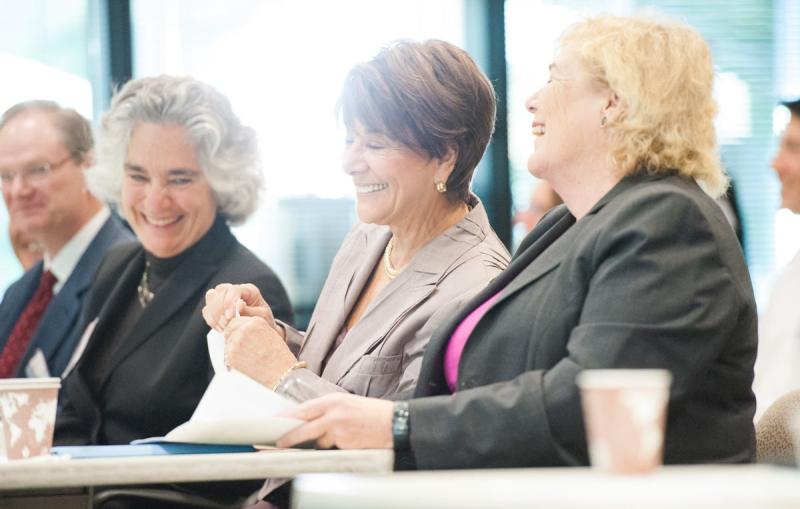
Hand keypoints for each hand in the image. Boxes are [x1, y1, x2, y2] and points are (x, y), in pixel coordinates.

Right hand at [202, 283, 282, 337]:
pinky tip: (221, 329)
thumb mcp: (263, 317)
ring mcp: (224, 297)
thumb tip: (239, 305)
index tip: (230, 317)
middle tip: (227, 325)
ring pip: (210, 298)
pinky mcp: (217, 307)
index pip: (234, 290)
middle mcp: (235, 290)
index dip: (229, 302)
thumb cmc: (264, 321)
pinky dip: (211, 320)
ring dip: (215, 315)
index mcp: (249, 290)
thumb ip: (252, 311)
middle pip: (219, 292)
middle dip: (221, 310)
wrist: (260, 330)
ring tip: (225, 328)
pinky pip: (207, 310)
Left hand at [224, 316, 296, 387]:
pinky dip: (232, 362)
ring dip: (232, 350)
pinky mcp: (230, 357)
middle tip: (243, 350)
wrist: (282, 375)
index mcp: (256, 322)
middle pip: (229, 329)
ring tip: (248, 360)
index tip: (243, 338)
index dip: (238, 329)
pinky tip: (245, 367)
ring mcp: (235, 343)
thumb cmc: (279, 358)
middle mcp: (244, 329)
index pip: (237, 320)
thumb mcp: (270, 335)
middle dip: (233, 337)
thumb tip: (238, 331)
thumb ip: (254, 329)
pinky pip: (226, 357)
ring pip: (227, 344)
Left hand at [276, 393, 392, 448]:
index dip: (288, 417)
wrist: (394, 423)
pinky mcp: (345, 443)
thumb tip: (310, 420)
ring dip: (320, 443)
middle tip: (279, 443)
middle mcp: (333, 413)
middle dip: (289, 437)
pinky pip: (332, 449)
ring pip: (318, 441)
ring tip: (336, 437)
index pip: (303, 409)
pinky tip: (347, 442)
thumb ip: (329, 410)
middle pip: (303, 428)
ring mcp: (338, 429)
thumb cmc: (373, 413)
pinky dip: (335, 448)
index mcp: (333, 400)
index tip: (276, 422)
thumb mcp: (348, 404)